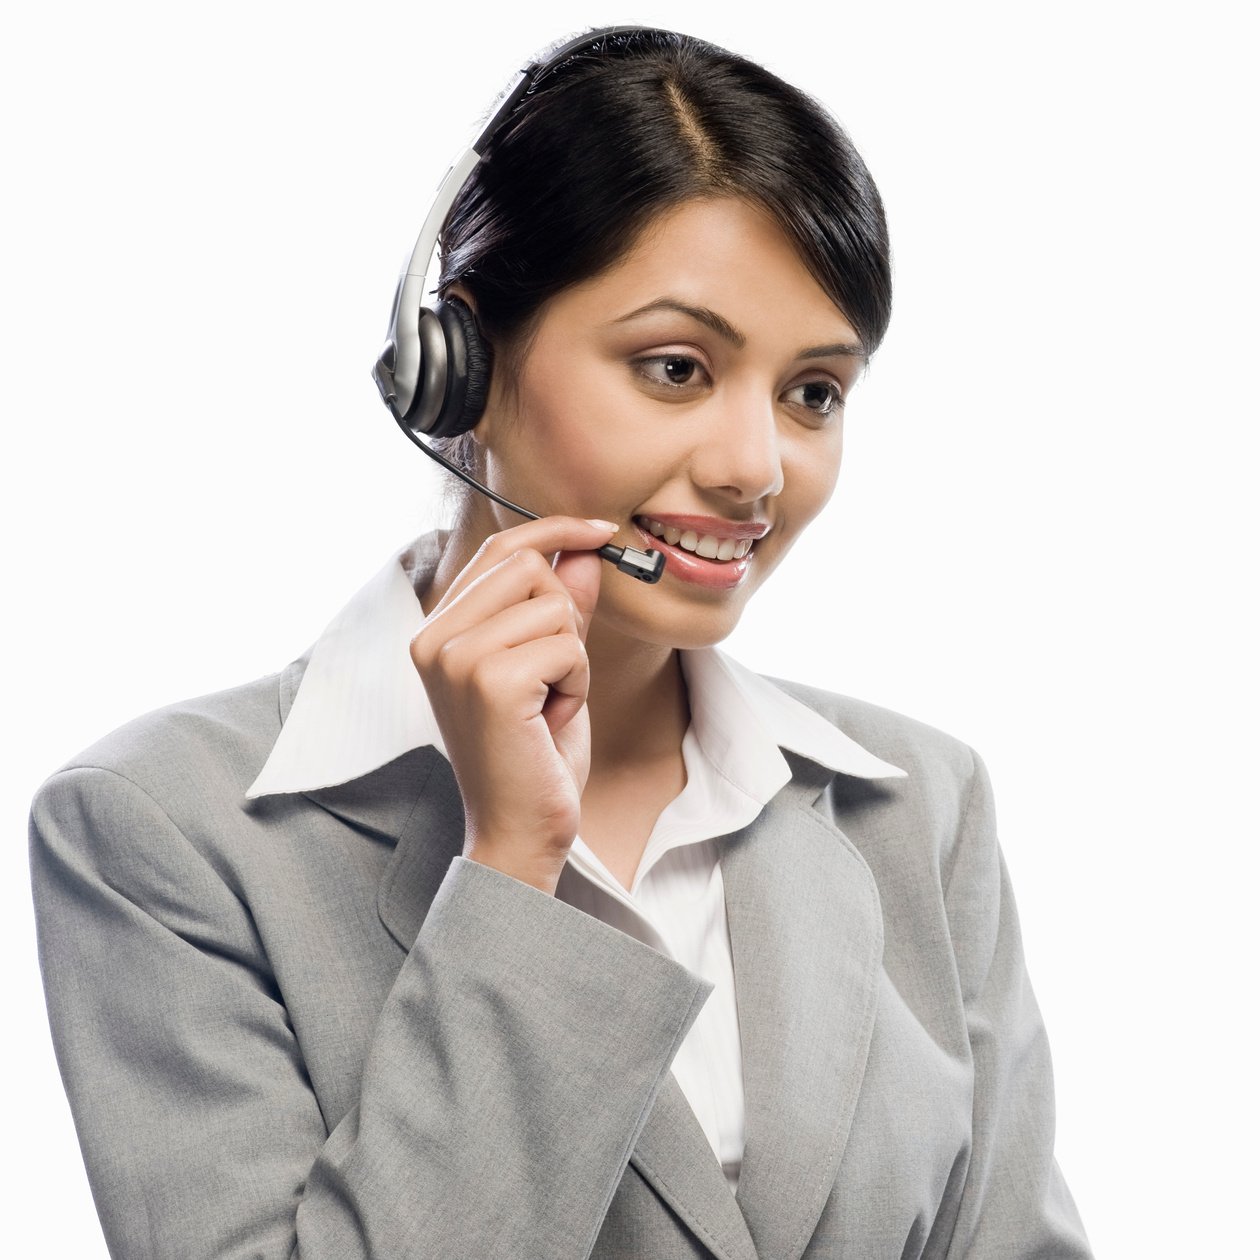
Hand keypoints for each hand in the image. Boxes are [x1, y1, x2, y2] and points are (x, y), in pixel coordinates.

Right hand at [409, 517, 616, 894]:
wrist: (520, 832)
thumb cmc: (534, 754)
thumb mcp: (552, 667)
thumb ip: (563, 607)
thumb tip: (585, 549)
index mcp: (437, 631)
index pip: (500, 550)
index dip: (555, 531)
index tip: (603, 531)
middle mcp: (434, 638)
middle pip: (530, 567)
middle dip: (565, 618)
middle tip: (554, 679)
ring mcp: (456, 657)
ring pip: (555, 607)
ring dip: (573, 658)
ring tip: (548, 705)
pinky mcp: (489, 680)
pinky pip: (568, 645)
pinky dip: (578, 683)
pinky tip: (551, 720)